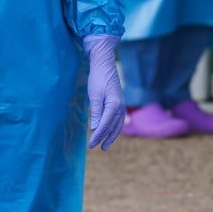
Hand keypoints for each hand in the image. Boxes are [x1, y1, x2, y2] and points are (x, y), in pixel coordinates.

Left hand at [83, 35, 124, 149]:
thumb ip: (96, 112)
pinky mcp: (119, 102)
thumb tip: (94, 128)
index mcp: (114, 104)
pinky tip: (109, 132)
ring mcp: (121, 104)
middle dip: (105, 138)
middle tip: (96, 147)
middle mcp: (120, 106)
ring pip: (118, 124)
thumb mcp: (94, 95)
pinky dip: (114, 128)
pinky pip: (118, 119)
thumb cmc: (98, 78)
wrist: (105, 64)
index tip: (91, 144)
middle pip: (113, 126)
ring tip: (105, 145)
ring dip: (111, 135)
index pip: (105, 124)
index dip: (98, 135)